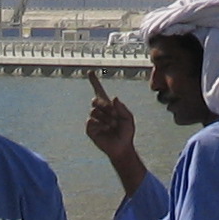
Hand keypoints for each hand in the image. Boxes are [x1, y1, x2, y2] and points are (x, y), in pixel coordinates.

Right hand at [85, 75, 149, 194]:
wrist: (121, 147)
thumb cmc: (126, 132)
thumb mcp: (128, 118)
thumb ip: (122, 108)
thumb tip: (113, 98)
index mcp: (109, 106)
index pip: (99, 91)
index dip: (94, 82)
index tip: (90, 72)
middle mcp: (99, 111)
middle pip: (95, 100)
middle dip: (105, 107)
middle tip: (115, 116)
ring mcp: (93, 119)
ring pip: (94, 111)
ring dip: (106, 119)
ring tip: (112, 126)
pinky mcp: (90, 129)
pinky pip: (91, 121)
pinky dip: (100, 125)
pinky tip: (105, 131)